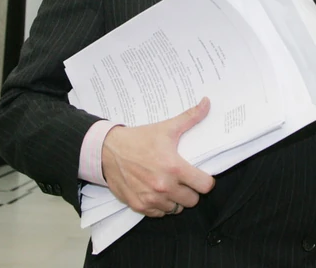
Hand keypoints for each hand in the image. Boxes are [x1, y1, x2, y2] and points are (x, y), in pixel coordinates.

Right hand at [101, 98, 215, 217]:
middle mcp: (164, 186)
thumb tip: (207, 102)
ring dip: (175, 199)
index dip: (206, 181)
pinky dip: (160, 206)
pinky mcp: (139, 206)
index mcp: (174, 168)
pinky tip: (156, 192)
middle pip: (192, 200)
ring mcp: (151, 198)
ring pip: (176, 209)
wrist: (108, 150)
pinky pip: (159, 214)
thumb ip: (190, 117)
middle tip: (184, 181)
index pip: (204, 186)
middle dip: (191, 191)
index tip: (201, 176)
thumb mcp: (166, 127)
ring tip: (170, 186)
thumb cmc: (138, 139)